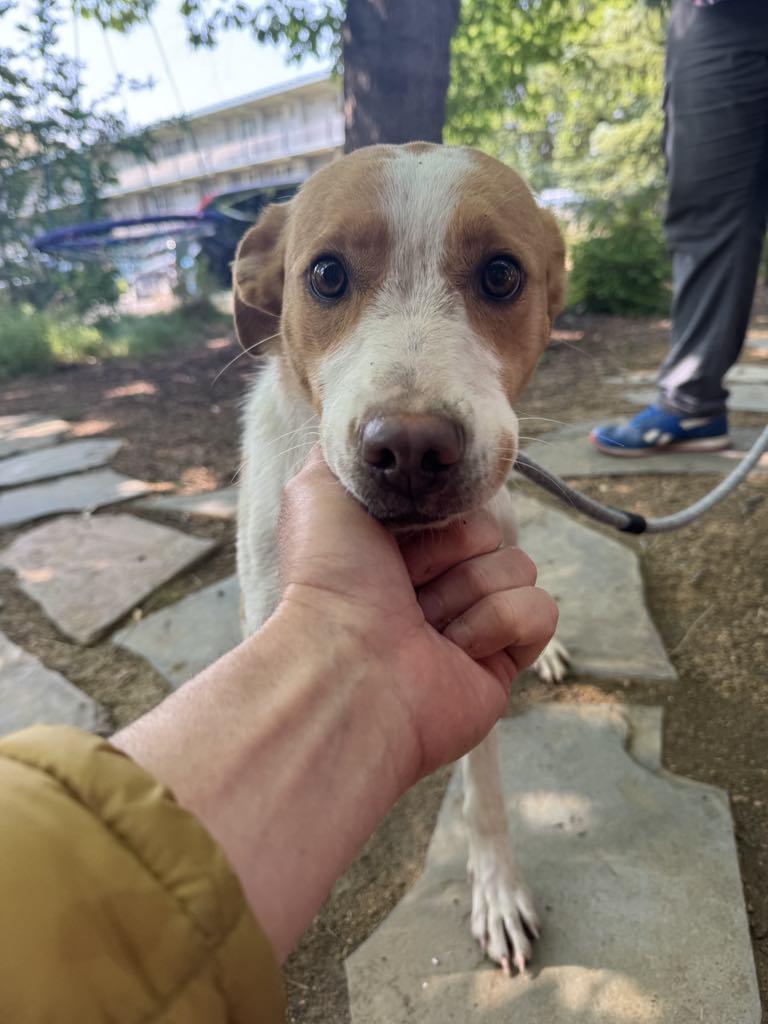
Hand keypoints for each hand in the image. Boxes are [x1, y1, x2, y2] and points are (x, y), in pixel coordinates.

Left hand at [278, 448, 557, 777]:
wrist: (347, 663)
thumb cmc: (331, 577)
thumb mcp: (318, 489)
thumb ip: (345, 453)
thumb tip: (366, 435)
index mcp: (402, 550)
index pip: (459, 503)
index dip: (435, 513)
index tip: (393, 536)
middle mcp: (438, 585)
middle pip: (491, 530)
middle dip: (449, 550)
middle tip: (405, 582)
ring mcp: (474, 624)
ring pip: (517, 566)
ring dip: (467, 589)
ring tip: (423, 623)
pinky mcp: (504, 660)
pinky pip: (539, 610)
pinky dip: (497, 622)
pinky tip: (455, 648)